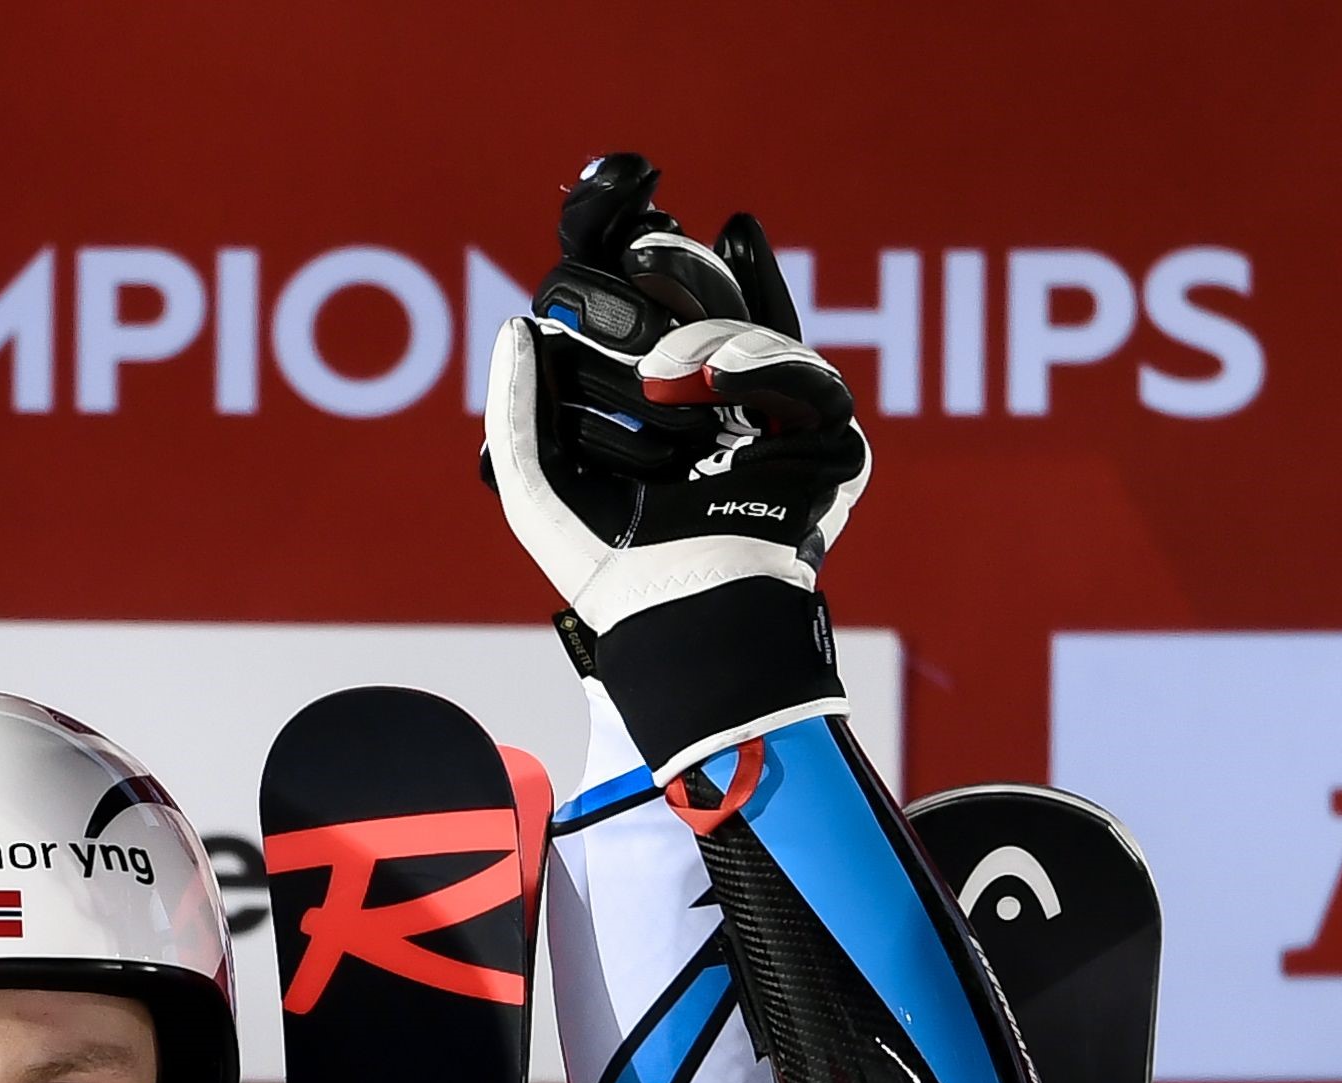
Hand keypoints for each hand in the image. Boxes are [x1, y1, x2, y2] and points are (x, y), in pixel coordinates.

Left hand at [486, 155, 868, 633]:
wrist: (673, 620)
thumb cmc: (607, 566)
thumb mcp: (537, 483)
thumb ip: (518, 409)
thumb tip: (515, 326)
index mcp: (666, 398)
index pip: (661, 304)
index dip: (648, 254)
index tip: (626, 203)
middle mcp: (728, 399)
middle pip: (714, 298)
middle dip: (679, 265)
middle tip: (640, 247)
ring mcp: (780, 419)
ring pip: (757, 332)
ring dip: (706, 335)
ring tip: (660, 372)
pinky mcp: (826, 443)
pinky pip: (807, 381)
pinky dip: (764, 368)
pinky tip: (720, 375)